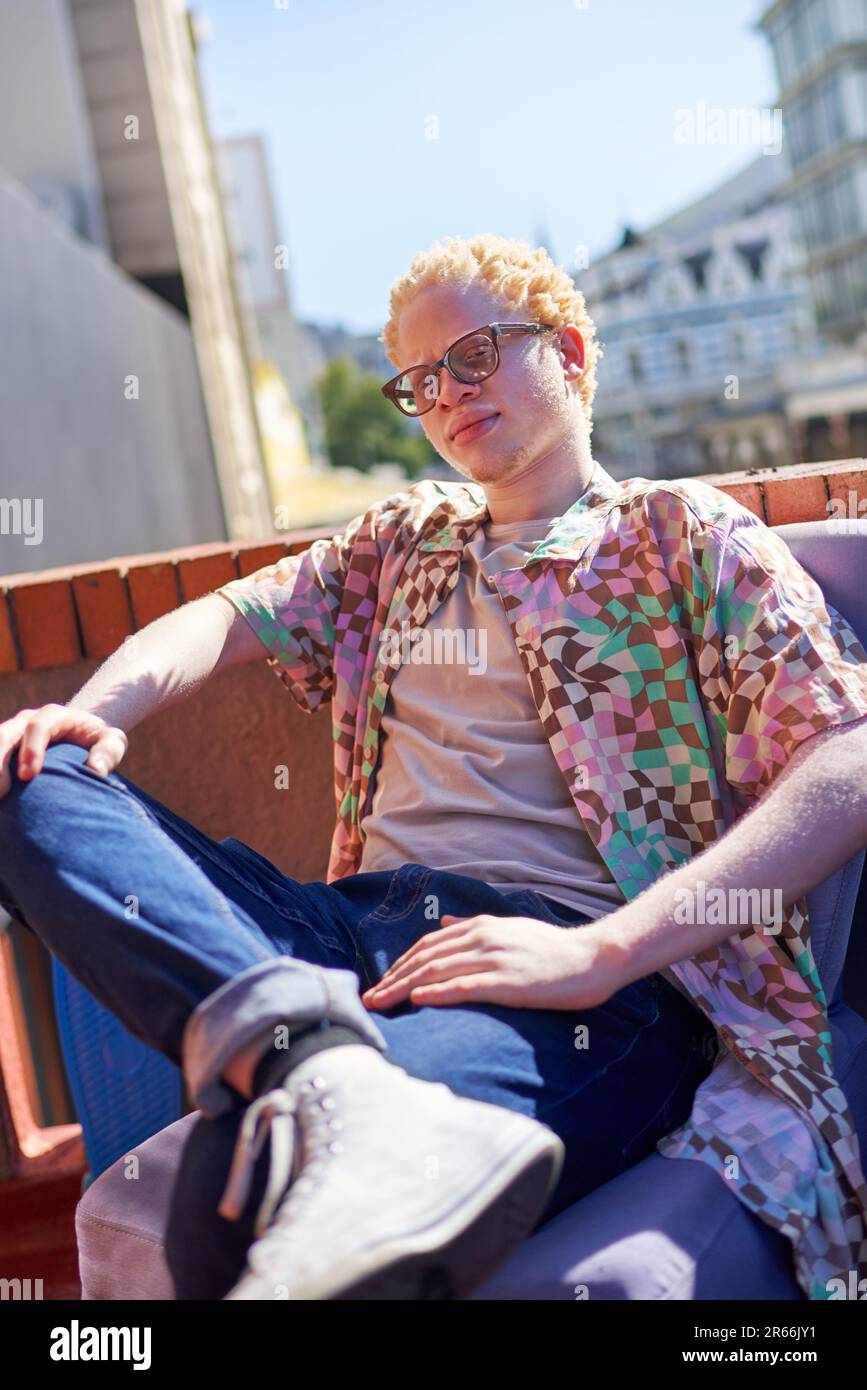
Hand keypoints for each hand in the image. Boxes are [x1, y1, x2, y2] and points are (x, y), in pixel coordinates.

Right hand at [0, 704, 128, 798]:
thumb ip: (109, 751)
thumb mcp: (112, 741)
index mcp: (54, 716)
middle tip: (1, 793)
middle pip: (5, 734)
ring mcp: (13, 733)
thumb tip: (97, 771)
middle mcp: (27, 720)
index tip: (28, 775)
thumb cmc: (98, 739)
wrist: (81, 732)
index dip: (31, 749)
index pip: (38, 727)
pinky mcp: (5, 748)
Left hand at [361, 912, 623, 1011]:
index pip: (427, 945)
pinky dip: (438, 993)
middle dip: (392, 980)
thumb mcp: (509, 928)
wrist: (593, 958)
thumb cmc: (552, 949)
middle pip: (424, 959)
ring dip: (403, 989)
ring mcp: (495, 958)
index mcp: (480, 926)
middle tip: (367, 1001)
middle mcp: (482, 937)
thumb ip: (474, 925)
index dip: (399, 965)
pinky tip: (417, 1002)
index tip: (380, 983)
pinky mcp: (509, 981)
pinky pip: (466, 986)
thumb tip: (444, 918)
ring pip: (437, 972)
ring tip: (381, 1005)